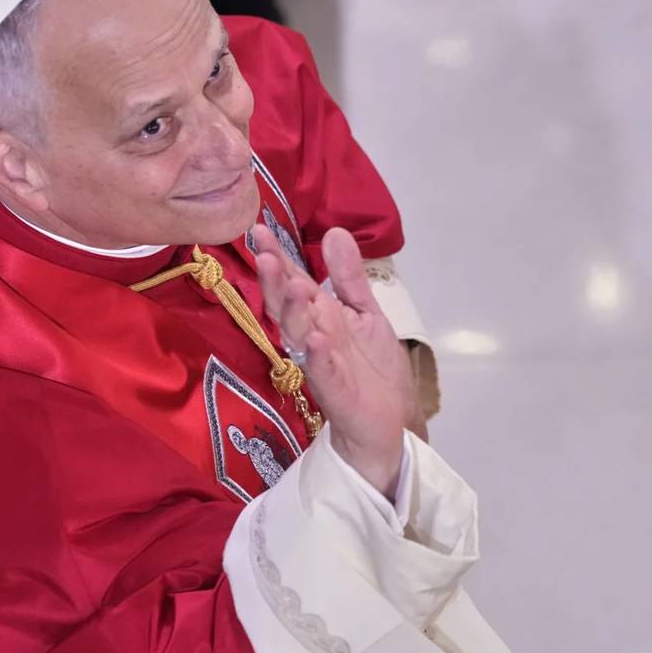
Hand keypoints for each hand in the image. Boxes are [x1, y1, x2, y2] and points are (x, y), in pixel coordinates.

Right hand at [252, 225, 417, 498]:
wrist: (392, 423)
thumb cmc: (374, 371)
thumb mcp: (365, 314)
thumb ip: (349, 278)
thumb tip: (335, 231)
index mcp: (320, 317)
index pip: (292, 282)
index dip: (277, 258)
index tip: (260, 229)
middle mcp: (313, 338)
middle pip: (287, 307)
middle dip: (274, 282)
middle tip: (264, 255)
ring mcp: (322, 366)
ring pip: (299, 337)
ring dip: (293, 313)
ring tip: (291, 286)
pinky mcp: (337, 394)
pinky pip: (323, 373)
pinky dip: (319, 356)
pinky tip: (317, 339)